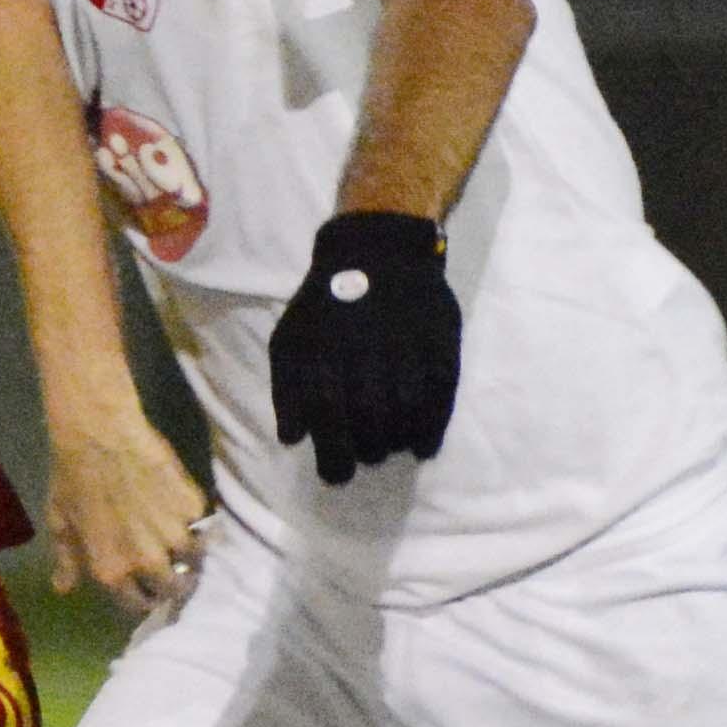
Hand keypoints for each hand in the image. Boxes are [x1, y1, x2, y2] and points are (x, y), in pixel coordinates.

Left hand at [44, 413, 210, 617]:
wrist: (99, 435)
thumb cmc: (72, 479)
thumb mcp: (61, 524)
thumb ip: (68, 561)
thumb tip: (64, 589)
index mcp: (112, 572)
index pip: (138, 604)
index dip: (143, 596)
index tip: (146, 587)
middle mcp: (147, 561)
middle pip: (173, 587)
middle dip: (172, 581)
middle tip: (171, 567)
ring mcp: (174, 534)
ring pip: (194, 560)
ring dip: (190, 554)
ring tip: (183, 542)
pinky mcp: (193, 507)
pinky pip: (203, 526)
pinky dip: (198, 524)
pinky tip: (188, 514)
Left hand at [267, 211, 457, 485]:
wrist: (380, 250)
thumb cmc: (326, 304)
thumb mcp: (289, 339)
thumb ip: (286, 390)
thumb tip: (292, 439)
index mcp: (325, 353)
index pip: (330, 419)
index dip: (334, 456)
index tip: (337, 476)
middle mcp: (368, 353)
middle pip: (371, 425)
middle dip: (366, 453)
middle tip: (365, 456)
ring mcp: (407, 349)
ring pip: (407, 416)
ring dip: (397, 444)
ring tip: (389, 446)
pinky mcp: (440, 346)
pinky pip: (440, 401)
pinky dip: (431, 431)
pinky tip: (422, 445)